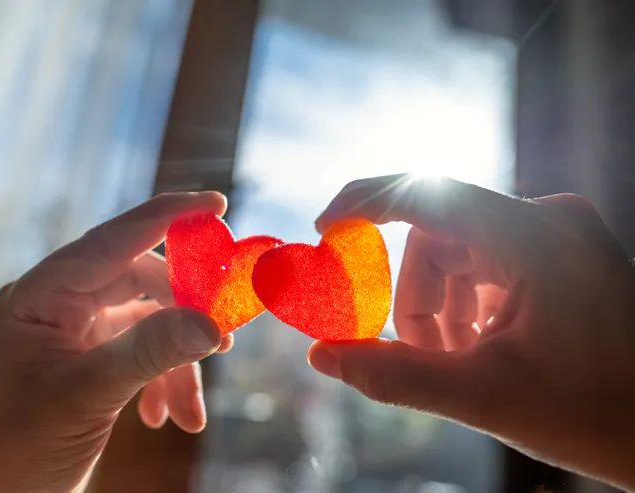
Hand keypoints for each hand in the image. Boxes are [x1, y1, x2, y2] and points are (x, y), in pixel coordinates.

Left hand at [0, 192, 231, 492]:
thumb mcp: (85, 396)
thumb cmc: (16, 449)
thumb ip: (148, 353)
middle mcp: (59, 304)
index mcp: (41, 295)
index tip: (217, 203)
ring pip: (149, 322)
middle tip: (226, 336)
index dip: (168, 217)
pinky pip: (143, 351)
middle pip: (141, 281)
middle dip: (185, 313)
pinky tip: (169, 417)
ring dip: (177, 363)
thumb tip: (211, 323)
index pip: (114, 239)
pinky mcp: (92, 358)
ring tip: (191, 409)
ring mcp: (77, 331)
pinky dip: (165, 381)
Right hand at [308, 175, 634, 489]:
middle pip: (437, 238)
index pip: (429, 193)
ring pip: (456, 253)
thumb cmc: (595, 416)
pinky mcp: (556, 250)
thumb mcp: (485, 397)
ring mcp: (554, 233)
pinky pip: (483, 262)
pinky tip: (480, 348)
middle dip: (416, 299)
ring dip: (439, 307)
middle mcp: (548, 220)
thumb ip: (395, 375)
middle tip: (420, 356)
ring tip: (458, 362)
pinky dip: (465, 304)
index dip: (366, 203)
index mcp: (537, 240)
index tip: (322, 230)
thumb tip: (321, 356)